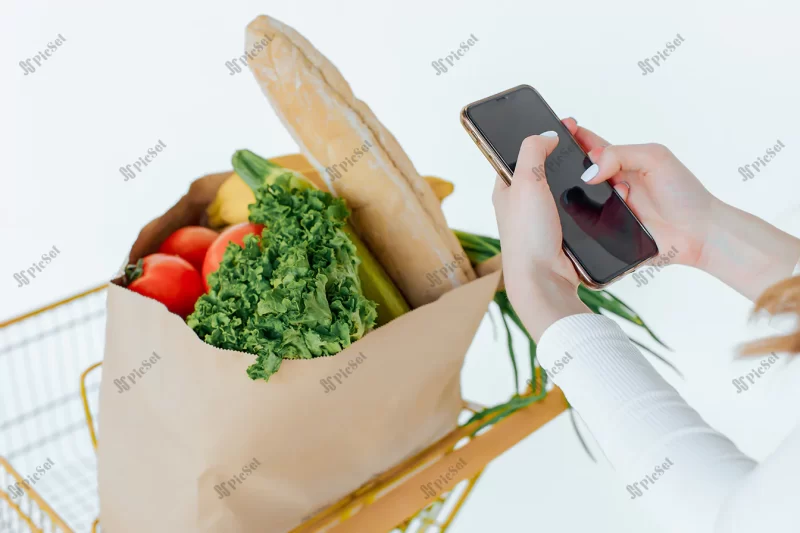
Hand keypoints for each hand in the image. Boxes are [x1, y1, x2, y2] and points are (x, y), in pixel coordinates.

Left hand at [492, 132, 588, 341]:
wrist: (544, 280)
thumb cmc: (528, 235)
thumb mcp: (525, 182)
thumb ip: (533, 151)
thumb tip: (546, 135)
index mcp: (506, 189)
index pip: (520, 155)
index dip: (540, 138)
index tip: (563, 126)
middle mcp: (522, 205)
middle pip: (547, 172)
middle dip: (566, 160)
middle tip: (586, 149)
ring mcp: (542, 220)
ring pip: (565, 192)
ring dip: (580, 183)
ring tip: (598, 171)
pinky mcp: (561, 236)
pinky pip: (577, 212)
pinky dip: (588, 204)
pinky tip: (600, 197)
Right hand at [566, 119, 799, 299]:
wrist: (699, 234)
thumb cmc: (684, 193)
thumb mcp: (655, 158)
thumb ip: (620, 154)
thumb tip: (589, 171)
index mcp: (620, 162)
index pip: (589, 145)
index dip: (573, 135)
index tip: (560, 127)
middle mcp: (610, 185)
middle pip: (577, 172)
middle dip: (573, 168)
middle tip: (585, 169)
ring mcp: (608, 209)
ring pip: (579, 200)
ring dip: (589, 196)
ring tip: (622, 195)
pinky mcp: (607, 232)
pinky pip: (586, 225)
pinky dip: (592, 219)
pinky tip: (615, 216)